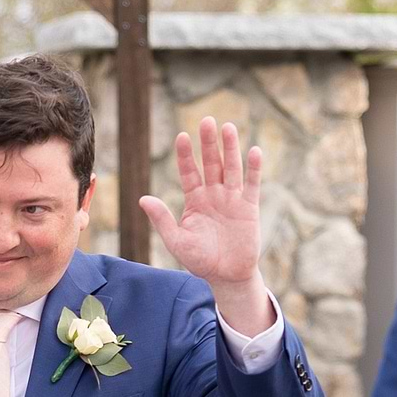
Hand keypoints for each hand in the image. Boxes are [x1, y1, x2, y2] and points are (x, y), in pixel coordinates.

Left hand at [140, 118, 271, 328]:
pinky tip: (254, 151)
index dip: (186, 155)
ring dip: (230, 149)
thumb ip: (162, 219)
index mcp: (195, 200)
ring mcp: (232, 199)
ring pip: (231, 168)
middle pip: (211, 164)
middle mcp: (214, 195)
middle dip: (209, 143)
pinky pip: (251, 184)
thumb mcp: (177, 240)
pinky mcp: (249, 207)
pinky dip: (254, 169)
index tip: (182, 136)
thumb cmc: (200, 260)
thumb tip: (142, 199)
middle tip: (207, 120)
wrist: (226, 276)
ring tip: (228, 127)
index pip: (189, 172)